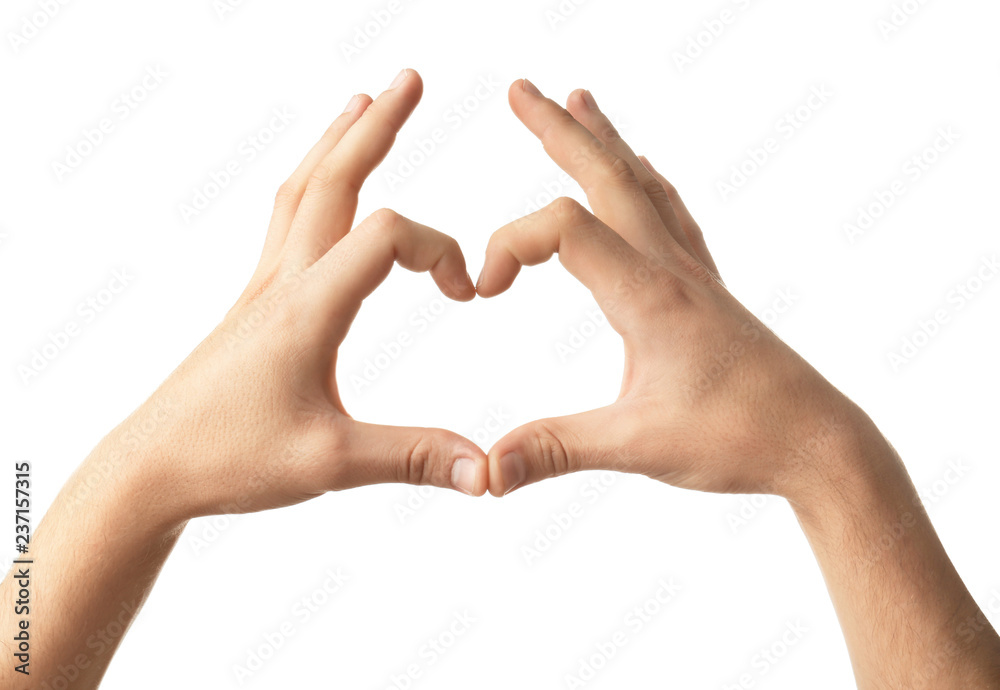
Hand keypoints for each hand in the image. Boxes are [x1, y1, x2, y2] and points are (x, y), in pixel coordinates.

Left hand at [106, 69, 486, 526]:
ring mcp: (264, 287)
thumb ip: (414, 458)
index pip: (384, 235)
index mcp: (307, 308)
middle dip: (376, 127)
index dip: (439, 249)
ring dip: (337, 142)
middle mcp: (283, 282)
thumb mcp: (330, 462)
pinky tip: (320, 187)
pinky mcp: (255, 303)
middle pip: (332, 179)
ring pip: (302, 191)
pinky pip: (286, 220)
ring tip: (363, 104)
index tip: (465, 293)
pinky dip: (313, 184)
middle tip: (409, 78)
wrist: (150, 467)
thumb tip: (487, 472)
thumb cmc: (230, 459)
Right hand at [478, 79, 872, 501]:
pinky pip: (673, 215)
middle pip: (608, 176)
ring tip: (579, 100)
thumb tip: (485, 471)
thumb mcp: (637, 447)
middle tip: (520, 89)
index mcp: (648, 294)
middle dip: (558, 130)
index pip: (562, 227)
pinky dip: (647, 181)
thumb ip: (556, 449)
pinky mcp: (706, 289)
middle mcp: (670, 268)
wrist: (820, 441)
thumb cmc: (739, 437)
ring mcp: (692, 273)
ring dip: (604, 141)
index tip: (482, 291)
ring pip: (642, 185)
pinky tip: (645, 170)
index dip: (507, 245)